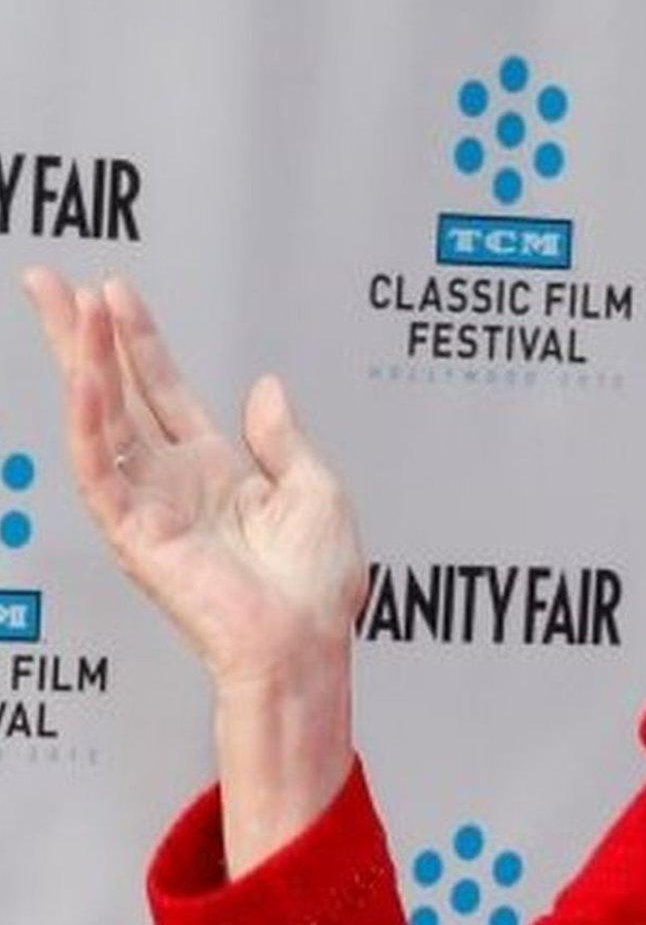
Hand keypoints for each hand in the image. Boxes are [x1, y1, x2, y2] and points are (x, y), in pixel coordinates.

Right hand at [20, 267, 366, 687]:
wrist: (306, 642)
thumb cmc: (316, 586)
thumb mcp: (318, 490)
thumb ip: (284, 438)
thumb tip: (266, 388)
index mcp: (215, 469)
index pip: (163, 390)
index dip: (139, 341)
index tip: (115, 293)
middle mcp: (174, 481)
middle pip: (115, 393)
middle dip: (81, 337)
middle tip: (49, 283)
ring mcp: (149, 504)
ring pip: (101, 420)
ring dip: (82, 363)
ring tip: (69, 308)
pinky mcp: (134, 533)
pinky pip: (100, 470)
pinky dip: (88, 423)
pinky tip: (83, 379)